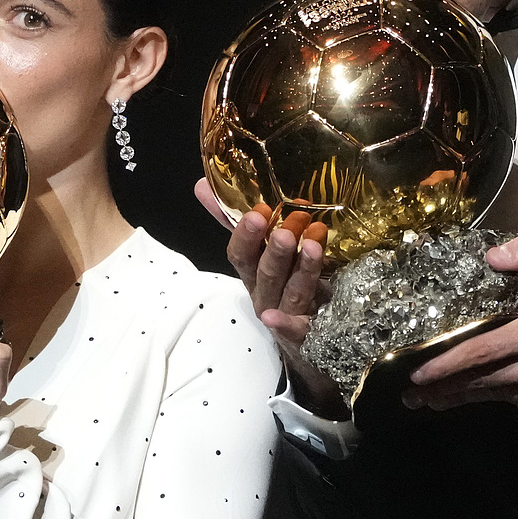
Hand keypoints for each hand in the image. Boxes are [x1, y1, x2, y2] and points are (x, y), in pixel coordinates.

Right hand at [197, 177, 347, 418]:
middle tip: (288, 229)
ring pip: (289, 292)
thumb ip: (237, 219)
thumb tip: (202, 184)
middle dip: (275, 251)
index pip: (240, 253)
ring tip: (315, 246)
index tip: (260, 211)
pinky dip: (288, 326)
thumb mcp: (266, 247)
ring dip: (301, 271)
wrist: (314, 332)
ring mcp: (283, 314)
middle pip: (264, 273)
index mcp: (253, 272)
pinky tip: (281, 320)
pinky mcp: (305, 334)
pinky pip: (297, 331)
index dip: (247, 235)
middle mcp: (263, 293)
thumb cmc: (287, 280)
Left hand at [403, 233, 517, 418]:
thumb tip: (492, 257)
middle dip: (445, 388)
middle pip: (486, 380)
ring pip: (500, 395)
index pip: (486, 350)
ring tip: (432, 398)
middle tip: (410, 394)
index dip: (449, 364)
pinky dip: (496, 397)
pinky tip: (474, 393)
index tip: (418, 373)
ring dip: (464, 397)